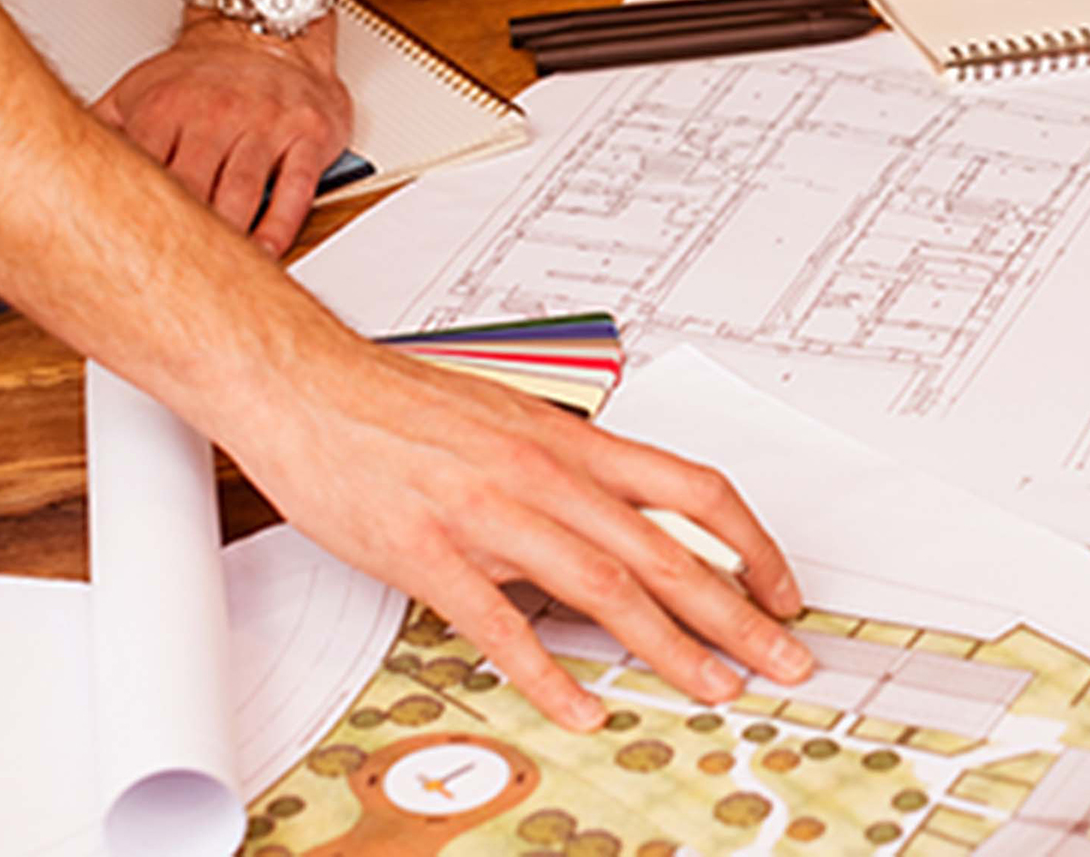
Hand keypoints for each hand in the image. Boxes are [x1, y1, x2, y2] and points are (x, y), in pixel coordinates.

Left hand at [91, 14, 351, 255]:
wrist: (269, 32)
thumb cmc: (204, 72)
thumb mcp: (140, 88)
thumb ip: (103, 128)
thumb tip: (53, 165)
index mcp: (165, 107)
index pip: (141, 171)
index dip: (132, 216)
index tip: (121, 251)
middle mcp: (215, 114)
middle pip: (190, 189)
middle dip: (178, 234)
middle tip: (165, 278)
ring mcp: (263, 126)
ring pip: (239, 193)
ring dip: (226, 237)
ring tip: (212, 275)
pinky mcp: (306, 136)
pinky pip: (294, 189)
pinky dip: (279, 226)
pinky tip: (265, 251)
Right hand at [218, 339, 813, 729]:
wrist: (306, 384)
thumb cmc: (400, 404)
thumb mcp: (511, 422)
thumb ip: (569, 474)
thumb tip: (621, 521)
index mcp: (571, 442)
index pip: (693, 490)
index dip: (750, 544)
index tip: (779, 587)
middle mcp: (546, 474)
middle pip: (667, 550)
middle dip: (737, 613)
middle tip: (783, 657)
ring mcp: (490, 514)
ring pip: (606, 586)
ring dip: (670, 646)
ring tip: (715, 686)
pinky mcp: (430, 553)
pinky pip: (501, 624)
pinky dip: (547, 672)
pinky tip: (582, 705)